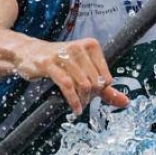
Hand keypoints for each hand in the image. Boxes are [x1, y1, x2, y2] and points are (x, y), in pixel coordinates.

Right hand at [15, 37, 129, 114]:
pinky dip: (73, 100)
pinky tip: (75, 108)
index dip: (101, 90)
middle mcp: (78, 48)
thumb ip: (105, 88)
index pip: (106, 76)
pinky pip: (67, 85)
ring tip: (79, 105)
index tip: (93, 95)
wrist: (29, 53)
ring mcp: (63, 55)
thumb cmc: (60, 63)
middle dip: (91, 96)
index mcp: (91, 46)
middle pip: (95, 81)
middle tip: (84, 102)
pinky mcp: (49, 64)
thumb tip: (126, 102)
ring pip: (83, 84)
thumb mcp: (84, 71)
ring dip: (82, 100)